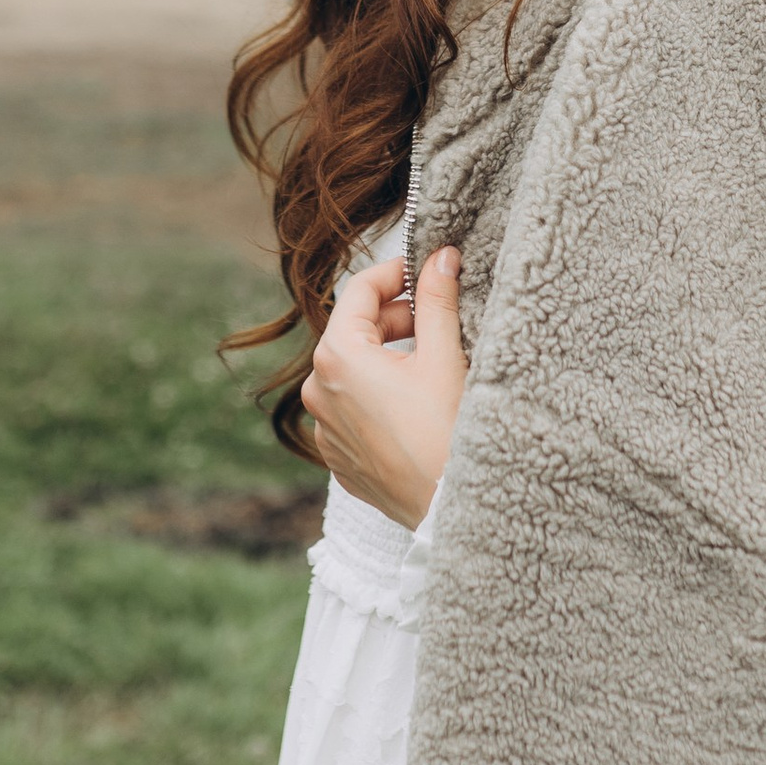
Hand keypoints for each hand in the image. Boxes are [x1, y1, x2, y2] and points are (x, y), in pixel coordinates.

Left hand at [302, 247, 465, 528]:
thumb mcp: (444, 355)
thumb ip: (438, 299)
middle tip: (437, 316)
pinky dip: (379, 397)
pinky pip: (354, 411)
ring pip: (352, 372)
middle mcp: (317, 389)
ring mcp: (324, 428)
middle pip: (354, 331)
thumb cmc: (446, 431)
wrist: (448, 508)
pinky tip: (415, 404)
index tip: (424, 270)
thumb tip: (440, 257)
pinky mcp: (338, 457)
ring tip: (430, 361)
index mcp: (337, 355)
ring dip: (386, 358)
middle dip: (395, 318)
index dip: (395, 272)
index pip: (359, 289)